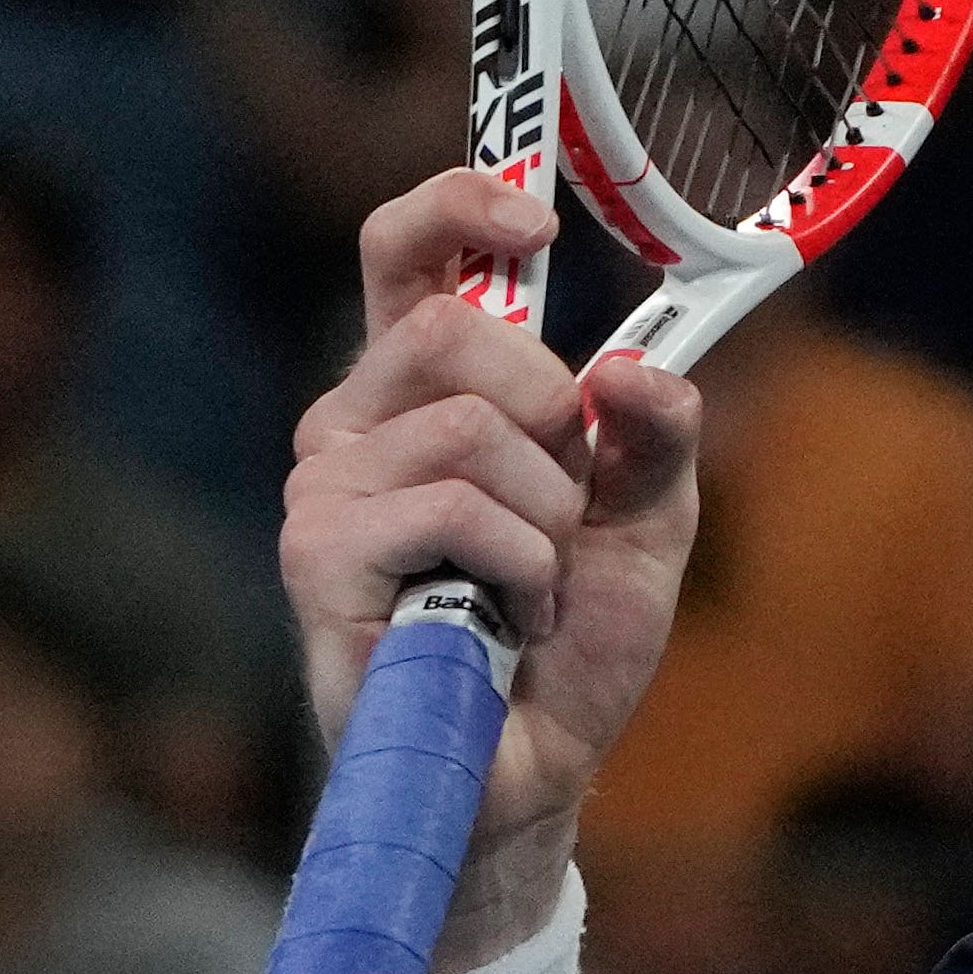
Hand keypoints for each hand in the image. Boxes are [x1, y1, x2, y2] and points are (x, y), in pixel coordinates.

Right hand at [277, 170, 701, 963]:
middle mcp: (353, 423)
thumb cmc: (567, 638)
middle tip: (563, 505)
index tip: (534, 219)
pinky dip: (517, 567)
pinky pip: (454, 506)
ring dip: (545, 516)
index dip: (457, 207)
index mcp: (423, 393)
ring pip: (470, 424)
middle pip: (453, 328)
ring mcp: (323, 487)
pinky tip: (500, 621)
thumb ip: (656, 434)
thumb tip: (634, 373)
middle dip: (550, 413)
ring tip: (529, 585)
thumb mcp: (649, 521)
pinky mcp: (316, 555)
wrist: (532, 765)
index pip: (403, 256)